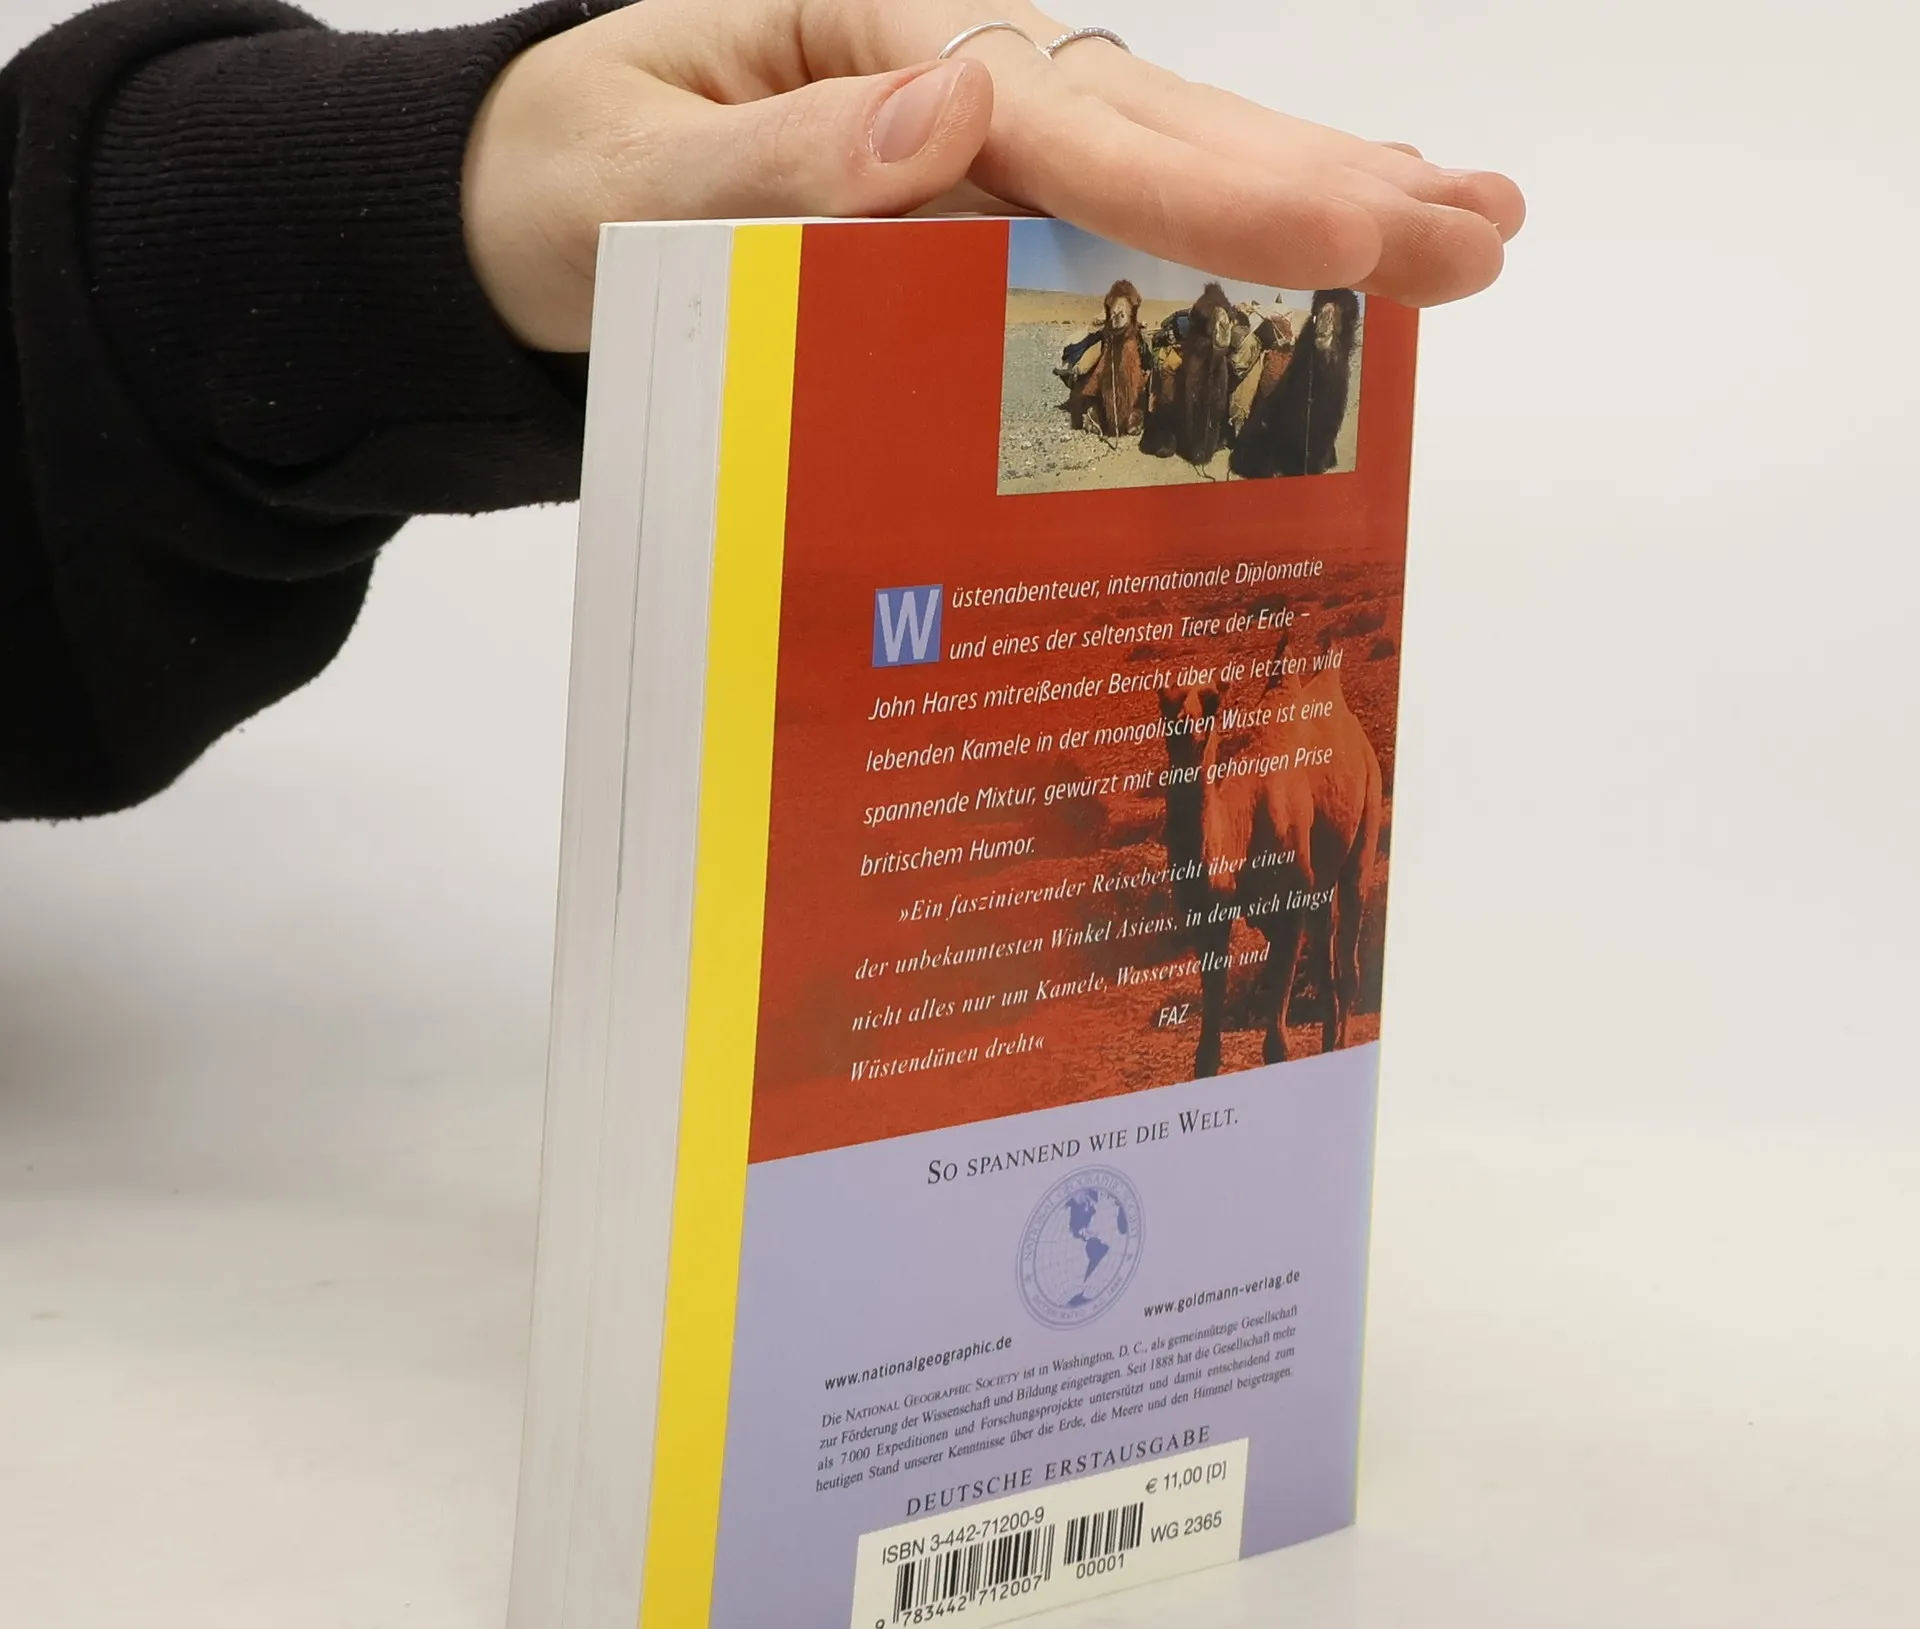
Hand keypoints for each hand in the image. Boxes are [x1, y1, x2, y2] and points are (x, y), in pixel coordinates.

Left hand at [463, 0, 1524, 353]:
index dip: (1209, 183)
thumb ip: (780, 152)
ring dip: (1312, 199)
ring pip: (1162, 163)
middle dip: (1319, 186)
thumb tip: (960, 104)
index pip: (1064, 115)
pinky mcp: (970, 207)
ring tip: (1467, 229)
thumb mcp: (625, 172)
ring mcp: (968, 141)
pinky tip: (1324, 256)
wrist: (510, 217)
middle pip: (1156, 125)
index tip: (1344, 235)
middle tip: (1484, 238)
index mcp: (872, 41)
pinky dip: (1220, 238)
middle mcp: (944, 76)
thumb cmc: (554, 188)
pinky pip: (1110, 223)